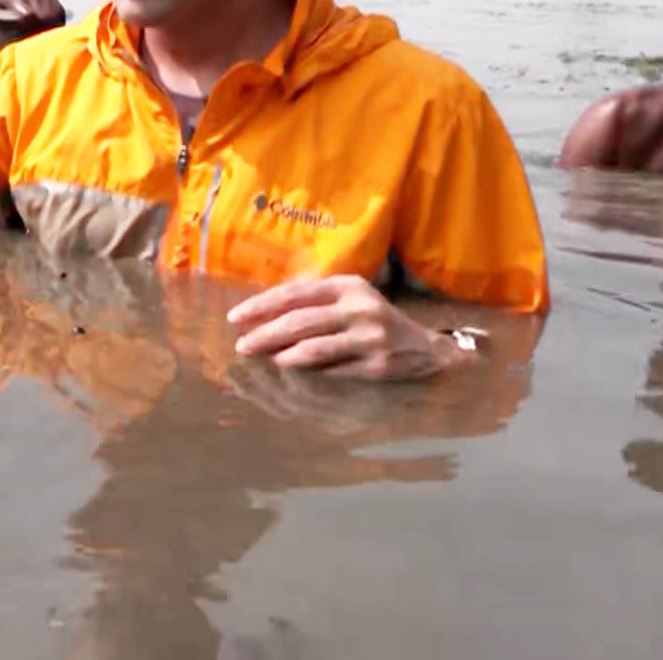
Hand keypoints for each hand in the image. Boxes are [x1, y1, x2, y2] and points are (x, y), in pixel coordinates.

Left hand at [227, 275, 465, 381]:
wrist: (427, 349)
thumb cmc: (373, 321)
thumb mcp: (349, 299)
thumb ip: (313, 302)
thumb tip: (259, 315)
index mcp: (348, 286)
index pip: (295, 294)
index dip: (261, 306)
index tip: (235, 318)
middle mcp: (360, 308)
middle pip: (300, 322)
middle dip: (264, 334)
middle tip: (241, 346)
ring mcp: (371, 338)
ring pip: (314, 349)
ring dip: (282, 356)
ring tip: (262, 360)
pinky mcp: (377, 366)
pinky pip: (333, 372)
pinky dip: (308, 375)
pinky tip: (290, 375)